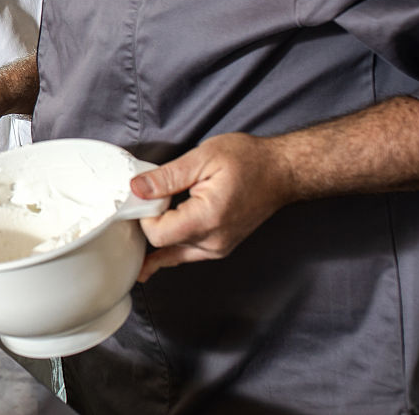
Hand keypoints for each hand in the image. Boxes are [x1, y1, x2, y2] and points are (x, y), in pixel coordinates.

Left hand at [130, 132, 294, 280]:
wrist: (281, 172)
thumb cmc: (248, 160)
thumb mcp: (203, 157)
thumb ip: (167, 177)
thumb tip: (137, 188)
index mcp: (208, 219)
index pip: (158, 235)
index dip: (143, 217)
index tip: (144, 196)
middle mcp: (214, 241)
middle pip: (163, 245)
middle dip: (148, 224)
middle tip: (143, 202)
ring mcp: (218, 248)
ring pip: (172, 253)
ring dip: (157, 237)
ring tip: (142, 224)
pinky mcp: (220, 247)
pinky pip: (186, 254)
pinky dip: (169, 250)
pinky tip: (151, 260)